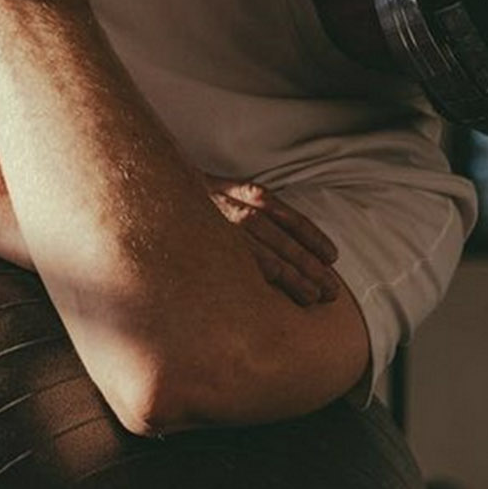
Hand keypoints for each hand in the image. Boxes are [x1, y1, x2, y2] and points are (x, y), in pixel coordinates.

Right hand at [204, 175, 341, 306]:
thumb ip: (256, 206)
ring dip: (297, 280)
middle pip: (287, 243)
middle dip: (312, 266)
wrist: (155, 197)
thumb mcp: (230, 191)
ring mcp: (225, 234)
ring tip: (315, 297)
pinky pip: (247, 271)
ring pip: (272, 261)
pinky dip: (268, 284)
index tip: (332, 257)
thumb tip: (290, 237)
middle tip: (332, 289)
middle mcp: (240, 213)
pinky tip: (281, 297)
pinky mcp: (212, 249)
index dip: (315, 239)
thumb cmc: (200, 201)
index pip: (292, 219)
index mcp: (250, 195)